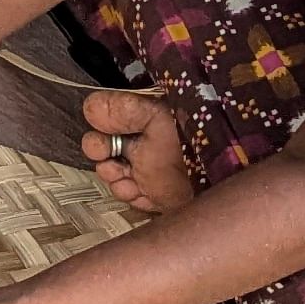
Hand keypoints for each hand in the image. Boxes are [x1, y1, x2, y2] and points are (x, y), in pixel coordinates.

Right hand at [80, 88, 195, 214]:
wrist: (213, 183)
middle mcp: (140, 142)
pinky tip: (140, 191)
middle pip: (100, 145)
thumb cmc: (187, 142)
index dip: (100, 124)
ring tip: (128, 177)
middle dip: (98, 149)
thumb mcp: (157, 117)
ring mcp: (143, 170)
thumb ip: (124, 109)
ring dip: (112, 175)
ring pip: (109, 172)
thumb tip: (90, 108)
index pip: (106, 116)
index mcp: (142, 118)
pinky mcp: (150, 195)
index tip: (104, 130)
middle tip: (108, 155)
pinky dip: (128, 194)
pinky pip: (125, 196)